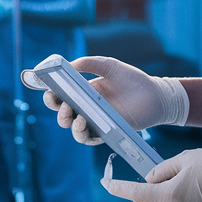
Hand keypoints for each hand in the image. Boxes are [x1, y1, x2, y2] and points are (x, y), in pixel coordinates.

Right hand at [36, 56, 188, 144]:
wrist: (154, 94)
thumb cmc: (132, 79)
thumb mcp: (109, 65)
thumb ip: (89, 63)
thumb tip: (68, 65)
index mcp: (83, 91)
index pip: (61, 94)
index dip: (51, 93)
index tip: (46, 89)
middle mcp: (86, 108)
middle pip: (63, 112)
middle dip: (56, 108)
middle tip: (59, 102)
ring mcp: (96, 121)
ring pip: (73, 128)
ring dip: (67, 122)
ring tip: (72, 115)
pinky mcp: (106, 132)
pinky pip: (89, 138)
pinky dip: (83, 133)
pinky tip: (84, 123)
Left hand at [102, 148, 201, 201]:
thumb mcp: (188, 158)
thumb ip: (163, 170)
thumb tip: (148, 180)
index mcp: (170, 195)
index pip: (136, 193)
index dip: (118, 188)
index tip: (107, 184)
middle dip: (143, 197)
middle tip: (154, 183)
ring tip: (178, 191)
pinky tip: (197, 201)